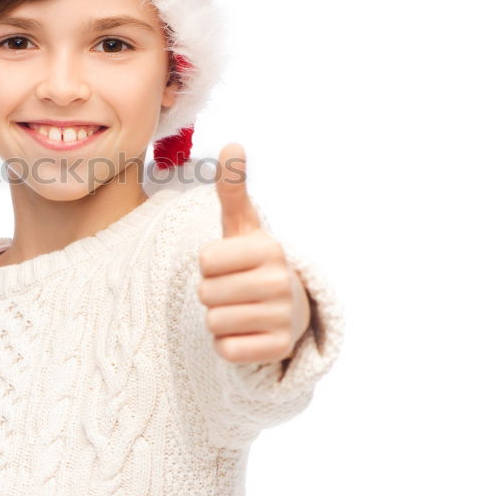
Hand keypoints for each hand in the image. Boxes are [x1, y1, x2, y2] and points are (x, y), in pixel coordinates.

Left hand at [197, 143, 310, 364]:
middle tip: (236, 289)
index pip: (205, 260)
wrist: (289, 309)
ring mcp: (283, 319)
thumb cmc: (254, 262)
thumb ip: (233, 191)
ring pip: (213, 323)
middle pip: (205, 293)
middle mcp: (281, 282)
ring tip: (241, 309)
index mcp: (270, 248)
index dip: (209, 264)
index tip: (231, 264)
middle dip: (212, 293)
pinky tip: (247, 333)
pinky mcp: (278, 351)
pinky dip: (228, 345)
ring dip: (219, 319)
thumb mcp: (243, 227)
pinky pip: (225, 350)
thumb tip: (232, 144)